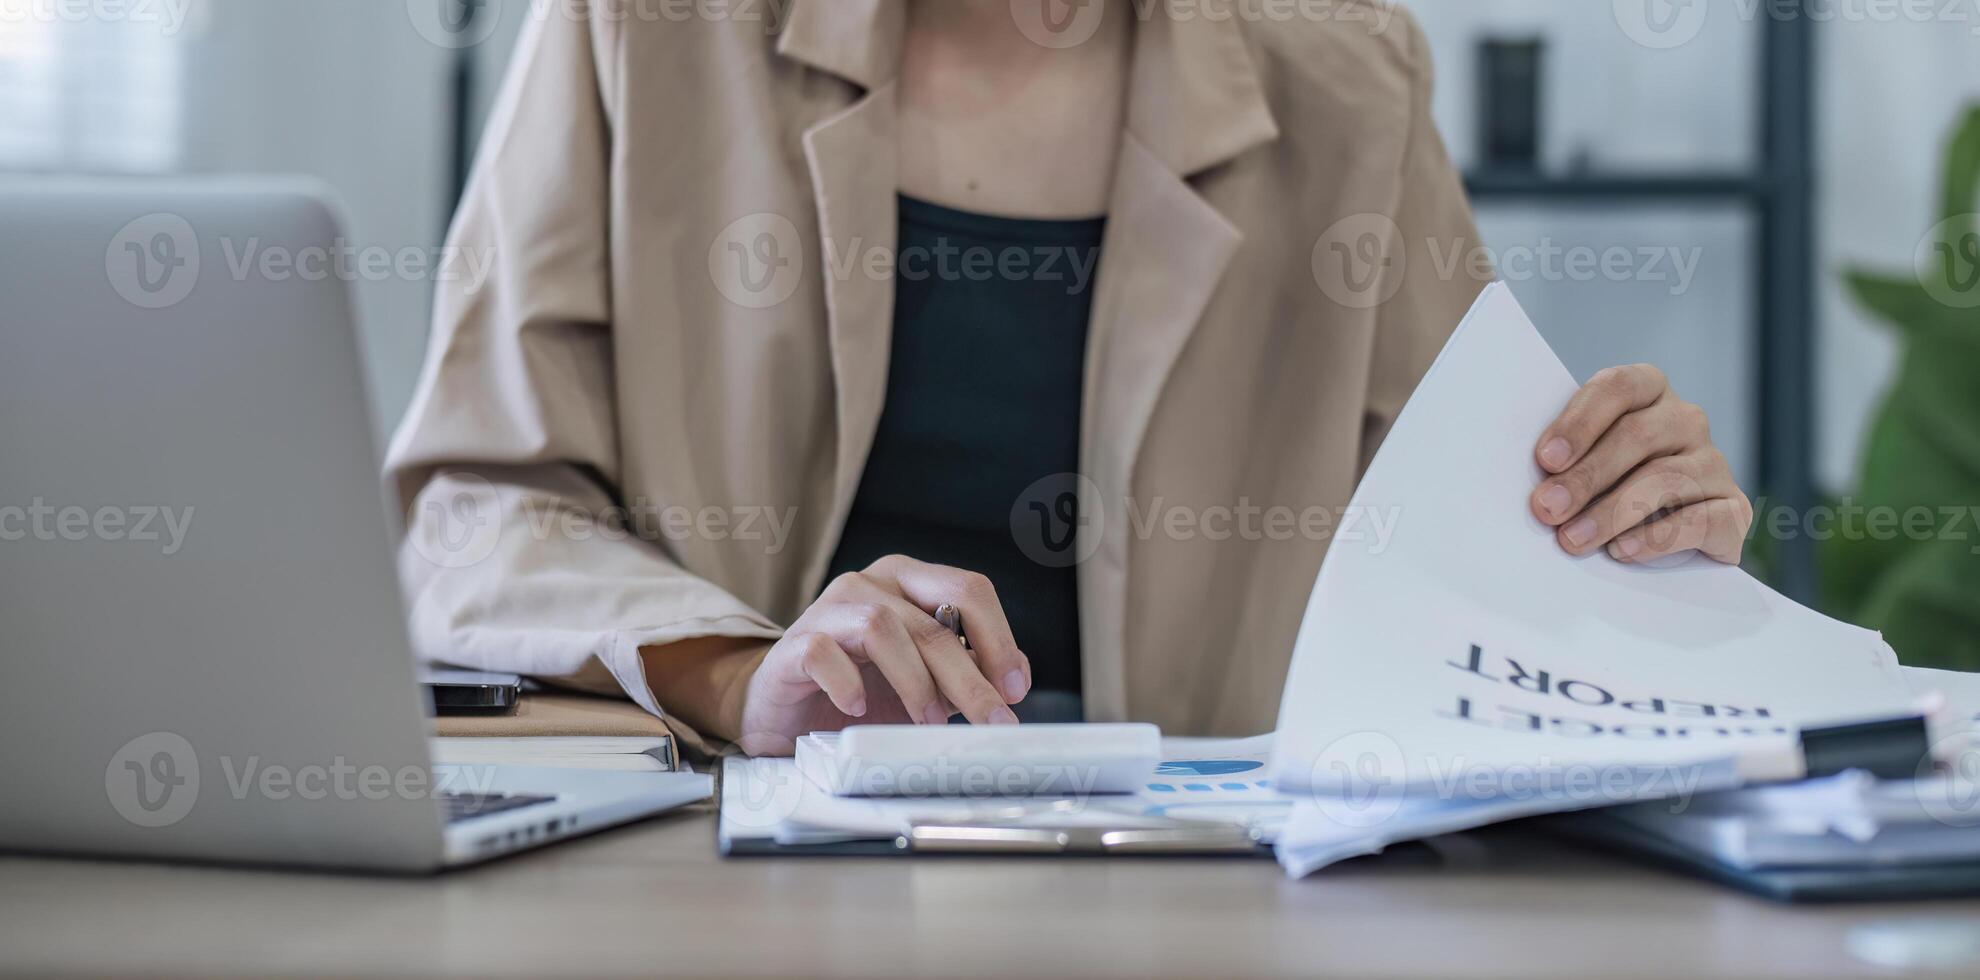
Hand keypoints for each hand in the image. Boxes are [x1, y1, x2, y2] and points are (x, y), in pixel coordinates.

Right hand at [735, 555, 1030, 755]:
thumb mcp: (926, 683)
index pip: (968, 589)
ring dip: (916, 682)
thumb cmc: (861, 691)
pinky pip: (825, 652)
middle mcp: (870, 585)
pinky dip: (847, 682)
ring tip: (929, 722)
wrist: (787, 712)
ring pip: (884, 628)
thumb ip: (967, 672)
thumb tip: (1014, 678)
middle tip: (991, 720)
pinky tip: (858, 709)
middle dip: (970, 677)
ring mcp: (829, 610)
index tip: (1014, 690)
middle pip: (933, 620)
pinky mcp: (794, 644)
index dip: (999, 638)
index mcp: (909, 583)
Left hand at [1529, 364, 1751, 564]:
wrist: (1668, 540)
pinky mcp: (1734, 509)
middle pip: (1635, 436)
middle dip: (1585, 476)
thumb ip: (1567, 461)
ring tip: (1573, 540)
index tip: (1546, 460)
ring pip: (1663, 479)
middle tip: (1547, 509)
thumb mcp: (1584, 464)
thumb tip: (1538, 489)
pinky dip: (1656, 538)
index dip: (1580, 422)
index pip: (1617, 387)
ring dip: (1611, 513)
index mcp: (1648, 392)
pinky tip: (1623, 552)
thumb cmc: (1607, 489)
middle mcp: (1686, 420)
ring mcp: (1713, 463)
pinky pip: (1699, 520)